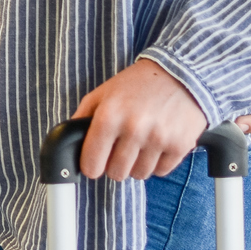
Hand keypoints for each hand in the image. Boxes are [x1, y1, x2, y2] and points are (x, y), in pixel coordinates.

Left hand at [70, 59, 209, 181]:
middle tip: (120, 150)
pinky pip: (161, 172)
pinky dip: (157, 163)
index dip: (91, 167)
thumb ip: (82, 117)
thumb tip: (69, 142)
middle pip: (116, 174)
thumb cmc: (137, 84)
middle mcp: (134, 129)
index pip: (92, 163)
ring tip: (140, 144)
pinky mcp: (180, 145)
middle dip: (115, 165)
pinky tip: (157, 144)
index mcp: (109, 116)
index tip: (93, 165)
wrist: (179, 74)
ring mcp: (159, 138)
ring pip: (139, 175)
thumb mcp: (103, 93)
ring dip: (137, 164)